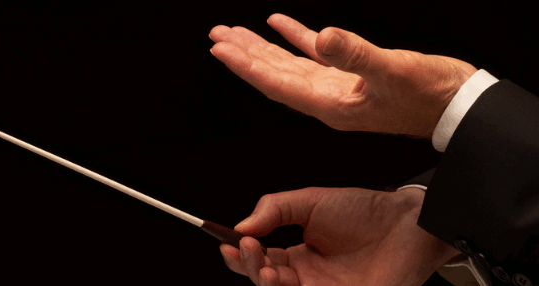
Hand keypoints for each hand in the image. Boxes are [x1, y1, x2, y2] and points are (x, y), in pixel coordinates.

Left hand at [209, 14, 477, 137]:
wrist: (456, 106)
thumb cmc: (430, 97)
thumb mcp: (394, 72)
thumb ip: (357, 55)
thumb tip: (321, 37)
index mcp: (331, 105)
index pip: (277, 84)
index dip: (247, 67)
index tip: (221, 50)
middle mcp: (326, 99)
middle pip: (273, 75)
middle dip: (244, 55)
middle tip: (217, 36)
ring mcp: (336, 87)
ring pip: (287, 65)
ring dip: (261, 48)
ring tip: (234, 33)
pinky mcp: (350, 75)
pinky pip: (313, 54)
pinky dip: (294, 37)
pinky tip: (279, 24)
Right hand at [220, 187, 461, 285]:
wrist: (407, 222)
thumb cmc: (363, 210)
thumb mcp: (310, 201)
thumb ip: (274, 209)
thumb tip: (241, 226)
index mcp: (298, 257)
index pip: (260, 262)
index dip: (241, 256)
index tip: (228, 244)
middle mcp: (308, 279)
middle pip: (265, 283)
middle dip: (249, 269)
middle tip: (248, 249)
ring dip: (267, 284)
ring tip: (270, 270)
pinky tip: (287, 281)